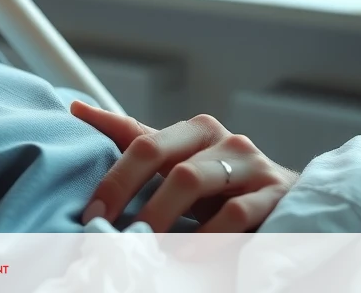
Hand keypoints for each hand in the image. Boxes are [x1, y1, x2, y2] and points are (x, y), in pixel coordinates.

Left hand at [71, 101, 297, 232]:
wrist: (284, 200)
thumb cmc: (219, 182)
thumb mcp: (177, 159)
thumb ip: (132, 137)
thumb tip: (76, 109)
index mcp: (194, 130)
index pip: (142, 144)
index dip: (113, 180)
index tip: (91, 214)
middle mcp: (223, 139)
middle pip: (166, 162)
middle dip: (132, 197)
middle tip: (110, 231)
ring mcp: (251, 164)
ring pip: (195, 180)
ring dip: (163, 213)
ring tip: (143, 241)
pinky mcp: (275, 193)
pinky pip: (237, 211)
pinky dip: (207, 233)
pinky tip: (186, 251)